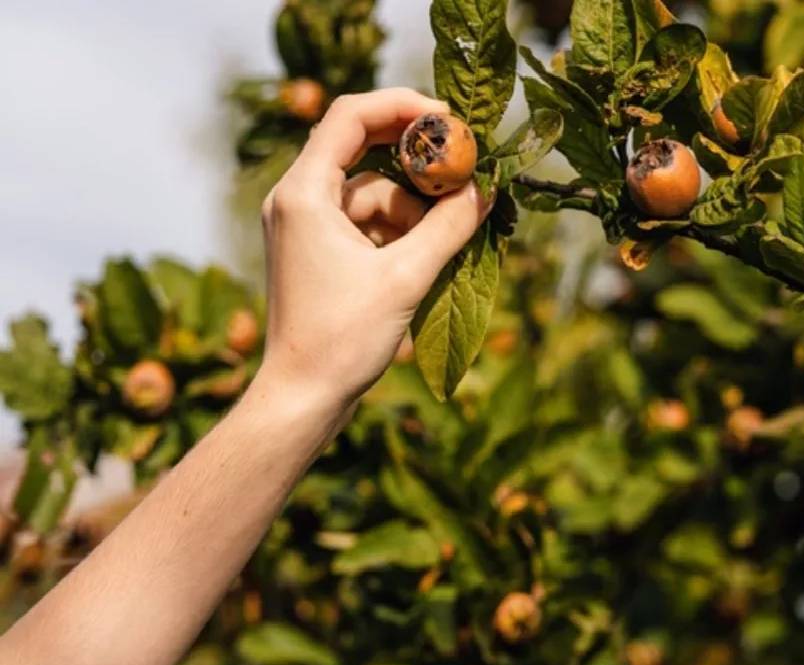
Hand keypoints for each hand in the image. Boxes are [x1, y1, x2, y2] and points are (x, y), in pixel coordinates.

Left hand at [258, 88, 489, 407]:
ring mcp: (308, 225)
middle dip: (418, 162)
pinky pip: (369, 221)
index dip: (403, 107)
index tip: (451, 120)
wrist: (302, 398)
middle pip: (365, 151)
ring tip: (453, 235)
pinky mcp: (320, 251)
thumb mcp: (405, 277)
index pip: (350, 116)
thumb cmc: (341, 339)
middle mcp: (298, 199)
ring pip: (375, 192)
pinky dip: (402, 231)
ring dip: (416, 208)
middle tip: (466, 171)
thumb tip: (485, 188)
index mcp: (304, 193)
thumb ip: (449, 226)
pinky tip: (432, 255)